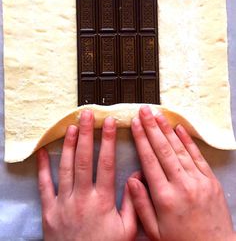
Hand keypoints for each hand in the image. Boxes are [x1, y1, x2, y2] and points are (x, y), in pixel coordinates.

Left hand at [37, 110, 136, 240]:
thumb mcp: (127, 230)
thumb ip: (133, 203)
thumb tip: (137, 177)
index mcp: (103, 201)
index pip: (106, 163)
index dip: (108, 141)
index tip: (109, 123)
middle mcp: (82, 198)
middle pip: (84, 159)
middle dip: (86, 134)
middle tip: (87, 115)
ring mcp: (64, 203)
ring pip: (66, 167)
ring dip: (69, 145)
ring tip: (72, 127)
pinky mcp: (49, 210)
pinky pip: (44, 185)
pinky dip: (43, 167)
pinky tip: (43, 152)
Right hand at [128, 105, 235, 240]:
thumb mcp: (154, 231)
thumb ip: (141, 204)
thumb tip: (131, 179)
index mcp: (165, 197)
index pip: (149, 160)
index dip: (141, 139)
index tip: (135, 124)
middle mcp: (182, 184)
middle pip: (163, 149)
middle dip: (152, 127)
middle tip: (144, 110)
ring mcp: (198, 181)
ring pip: (179, 149)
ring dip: (167, 129)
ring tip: (158, 115)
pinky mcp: (210, 180)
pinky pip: (197, 156)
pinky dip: (187, 141)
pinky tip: (179, 128)